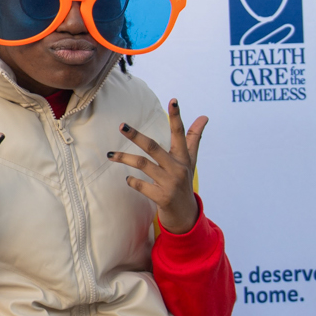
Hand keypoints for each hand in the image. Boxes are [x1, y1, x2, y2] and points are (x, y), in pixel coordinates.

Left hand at [110, 101, 206, 233]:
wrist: (186, 215)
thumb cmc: (184, 182)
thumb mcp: (190, 161)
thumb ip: (193, 138)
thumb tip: (204, 116)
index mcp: (183, 158)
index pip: (180, 134)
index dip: (177, 117)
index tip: (173, 100)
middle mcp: (178, 168)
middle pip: (154, 147)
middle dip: (136, 135)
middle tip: (122, 126)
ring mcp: (170, 183)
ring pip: (143, 164)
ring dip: (124, 158)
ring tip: (110, 155)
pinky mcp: (162, 197)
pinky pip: (140, 185)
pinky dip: (131, 181)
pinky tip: (127, 179)